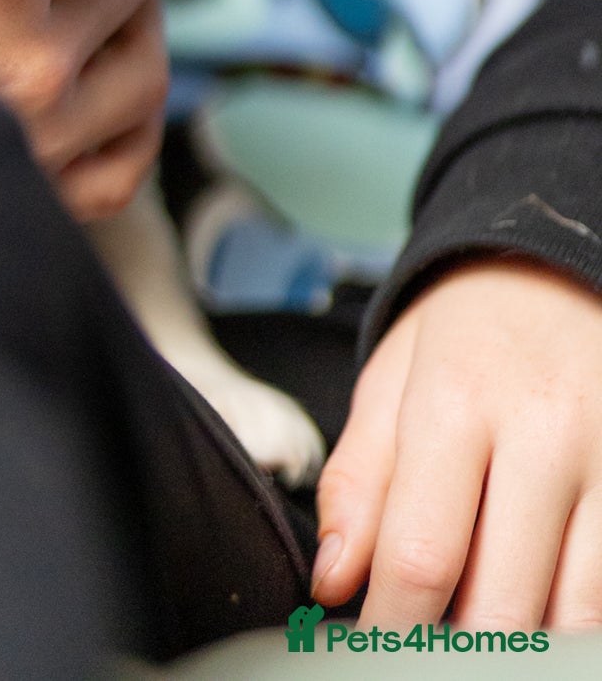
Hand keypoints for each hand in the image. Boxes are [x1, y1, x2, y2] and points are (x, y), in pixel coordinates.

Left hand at [314, 257, 601, 630]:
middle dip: (454, 653)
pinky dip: (576, 622)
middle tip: (421, 653)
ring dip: (522, 648)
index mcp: (459, 401)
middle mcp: (546, 433)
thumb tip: (334, 581)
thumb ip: (359, 480)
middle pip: (504, 604)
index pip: (421, 555)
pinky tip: (536, 611)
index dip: (391, 631)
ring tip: (478, 637)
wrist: (559, 267)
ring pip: (576, 616)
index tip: (369, 651)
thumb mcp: (392, 379)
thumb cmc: (466, 333)